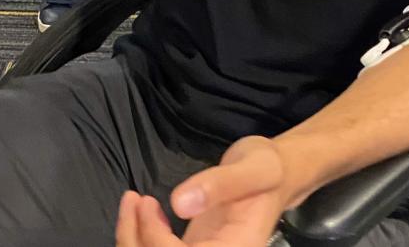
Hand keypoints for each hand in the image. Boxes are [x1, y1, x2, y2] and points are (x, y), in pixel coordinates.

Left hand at [116, 137, 290, 245]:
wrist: (276, 173)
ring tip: (132, 201)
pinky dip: (141, 236)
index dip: (156, 239)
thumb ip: (220, 184)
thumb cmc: (268, 169)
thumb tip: (179, 203)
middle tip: (132, 200)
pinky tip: (141, 210)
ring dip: (133, 238)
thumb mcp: (253, 168)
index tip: (146, 202)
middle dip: (136, 241)